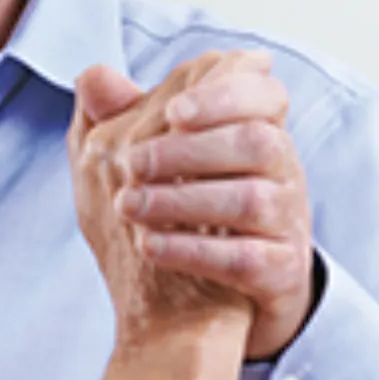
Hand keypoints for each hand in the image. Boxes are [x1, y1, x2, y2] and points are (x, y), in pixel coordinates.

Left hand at [99, 52, 317, 358]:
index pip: (265, 95)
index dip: (224, 95)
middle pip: (258, 142)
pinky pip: (244, 257)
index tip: (174, 112)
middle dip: (189, 149)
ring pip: (252, 200)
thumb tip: (93, 76)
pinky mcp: (279, 271)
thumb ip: (127, 116)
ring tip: (129, 205)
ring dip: (183, 199)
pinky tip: (148, 246)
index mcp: (257, 132)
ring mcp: (285, 223)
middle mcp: (282, 173)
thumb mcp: (157, 160)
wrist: (207, 303)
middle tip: (132, 163)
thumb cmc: (184, 214)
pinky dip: (192, 250)